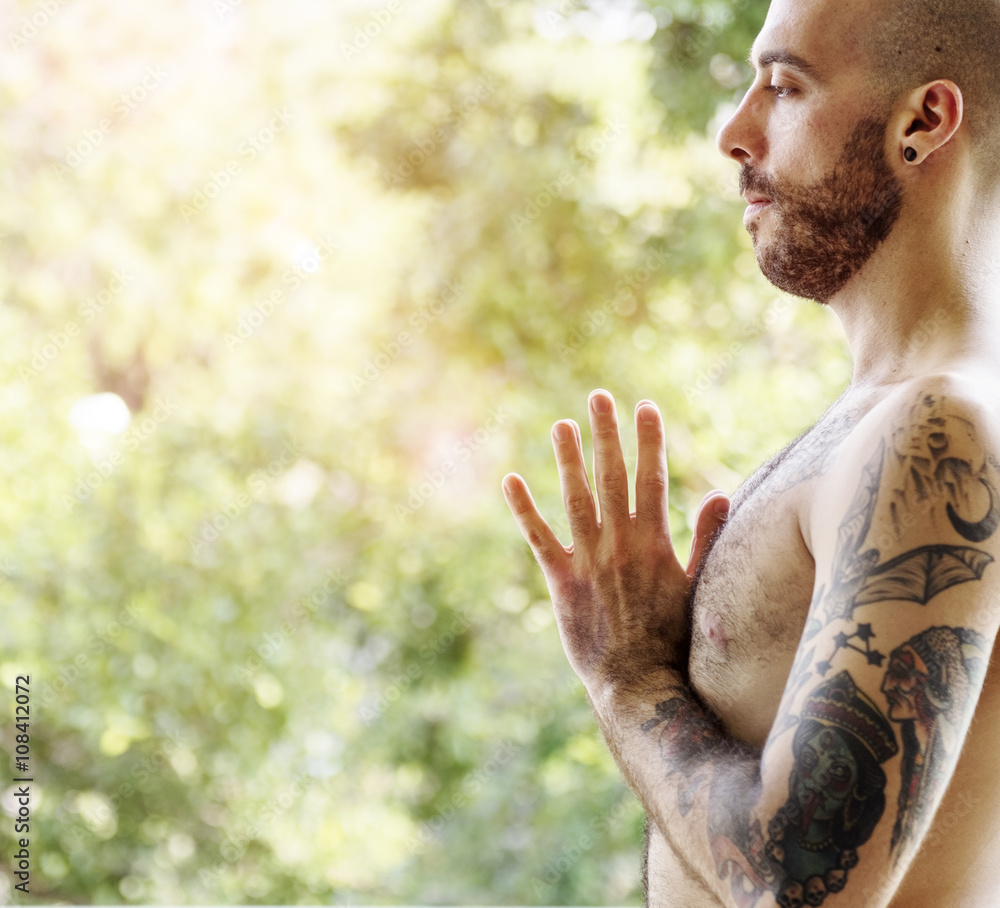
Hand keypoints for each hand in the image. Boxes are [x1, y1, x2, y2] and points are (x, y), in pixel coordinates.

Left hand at [502, 390, 729, 696]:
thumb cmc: (671, 636)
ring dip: (568, 459)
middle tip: (598, 396)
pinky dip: (524, 509)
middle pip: (612, 477)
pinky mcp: (561, 582)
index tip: (644, 406)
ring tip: (561, 425)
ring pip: (576, 498)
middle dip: (606, 434)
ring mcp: (589, 561)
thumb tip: (722, 494)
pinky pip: (539, 538)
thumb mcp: (696, 586)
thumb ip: (707, 539)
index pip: (651, 478)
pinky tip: (511, 479)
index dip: (648, 440)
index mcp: (654, 542)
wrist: (637, 682)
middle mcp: (620, 544)